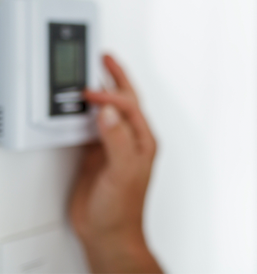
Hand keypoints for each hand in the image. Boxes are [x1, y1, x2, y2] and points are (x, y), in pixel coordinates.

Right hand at [69, 54, 162, 272]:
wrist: (108, 232)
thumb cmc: (123, 207)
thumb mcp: (123, 171)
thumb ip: (116, 140)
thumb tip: (108, 113)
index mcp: (143, 139)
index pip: (129, 106)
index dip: (111, 97)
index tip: (91, 94)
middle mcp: (131, 139)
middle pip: (125, 100)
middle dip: (117, 78)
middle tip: (106, 58)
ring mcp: (113, 145)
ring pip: (109, 111)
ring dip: (102, 92)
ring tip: (93, 74)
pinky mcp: (97, 154)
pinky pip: (92, 126)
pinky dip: (85, 113)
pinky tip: (79, 106)